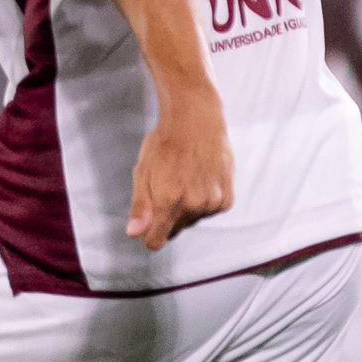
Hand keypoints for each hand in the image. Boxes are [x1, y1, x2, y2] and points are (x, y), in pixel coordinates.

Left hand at [129, 95, 234, 249]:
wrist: (196, 120)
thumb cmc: (166, 142)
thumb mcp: (143, 171)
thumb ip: (140, 206)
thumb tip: (134, 233)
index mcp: (167, 202)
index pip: (155, 241)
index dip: (148, 234)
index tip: (149, 222)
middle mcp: (192, 206)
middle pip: (174, 230)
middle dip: (168, 215)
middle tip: (167, 186)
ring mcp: (212, 203)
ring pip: (193, 220)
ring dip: (188, 207)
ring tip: (185, 179)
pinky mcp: (226, 199)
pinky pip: (210, 212)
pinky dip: (205, 201)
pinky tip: (200, 179)